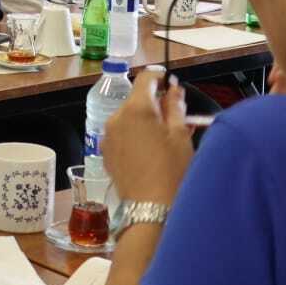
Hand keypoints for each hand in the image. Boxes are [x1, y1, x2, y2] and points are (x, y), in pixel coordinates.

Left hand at [100, 68, 193, 204]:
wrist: (151, 208)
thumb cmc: (171, 172)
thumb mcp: (180, 136)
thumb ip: (175, 107)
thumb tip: (173, 88)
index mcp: (137, 109)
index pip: (145, 79)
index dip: (159, 76)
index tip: (169, 81)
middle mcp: (117, 117)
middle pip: (136, 99)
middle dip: (154, 102)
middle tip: (174, 115)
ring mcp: (108, 135)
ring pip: (128, 117)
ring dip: (144, 119)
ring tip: (164, 136)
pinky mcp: (106, 151)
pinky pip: (121, 133)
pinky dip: (134, 134)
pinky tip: (149, 149)